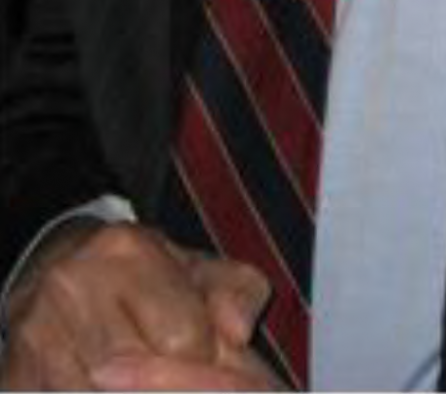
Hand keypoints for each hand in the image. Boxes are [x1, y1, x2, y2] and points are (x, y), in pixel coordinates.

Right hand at [0, 222, 269, 390]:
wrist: (63, 267)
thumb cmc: (148, 275)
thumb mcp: (202, 269)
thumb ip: (237, 293)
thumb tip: (239, 331)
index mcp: (127, 251)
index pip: (181, 335)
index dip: (206, 362)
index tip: (214, 365)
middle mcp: (74, 285)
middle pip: (135, 372)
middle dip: (170, 385)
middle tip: (187, 382)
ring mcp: (37, 333)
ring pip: (94, 393)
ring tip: (149, 382)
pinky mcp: (15, 373)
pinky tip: (112, 387)